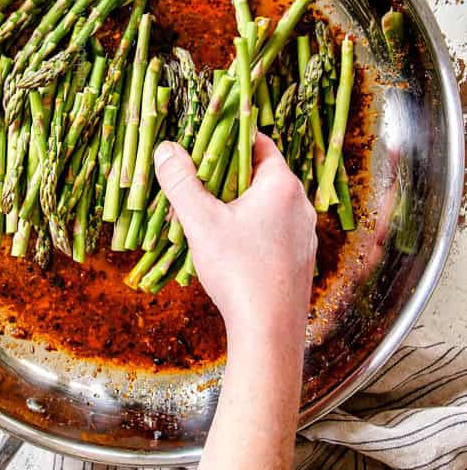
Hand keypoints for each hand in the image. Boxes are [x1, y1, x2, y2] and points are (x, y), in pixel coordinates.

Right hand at [153, 133, 316, 343]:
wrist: (270, 331)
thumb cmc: (239, 270)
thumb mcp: (201, 221)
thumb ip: (181, 182)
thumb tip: (166, 149)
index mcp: (282, 185)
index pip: (258, 142)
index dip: (229, 138)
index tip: (203, 143)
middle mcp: (301, 204)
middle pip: (261, 173)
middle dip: (227, 175)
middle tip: (196, 182)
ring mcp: (304, 233)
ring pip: (267, 204)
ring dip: (238, 204)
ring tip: (206, 216)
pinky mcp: (300, 259)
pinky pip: (273, 230)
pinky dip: (251, 229)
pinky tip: (228, 247)